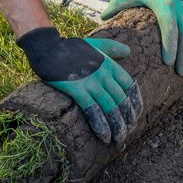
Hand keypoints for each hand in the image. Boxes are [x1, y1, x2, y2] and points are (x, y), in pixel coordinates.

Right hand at [18, 27, 143, 143]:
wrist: (48, 48)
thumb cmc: (69, 47)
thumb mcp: (95, 44)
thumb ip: (112, 48)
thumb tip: (128, 51)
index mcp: (110, 65)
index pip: (130, 87)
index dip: (135, 103)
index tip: (135, 116)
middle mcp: (104, 74)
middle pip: (121, 101)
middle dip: (126, 119)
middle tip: (127, 132)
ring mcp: (91, 82)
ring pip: (110, 108)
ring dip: (116, 126)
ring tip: (118, 139)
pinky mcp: (77, 89)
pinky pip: (92, 110)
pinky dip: (100, 125)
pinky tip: (104, 136)